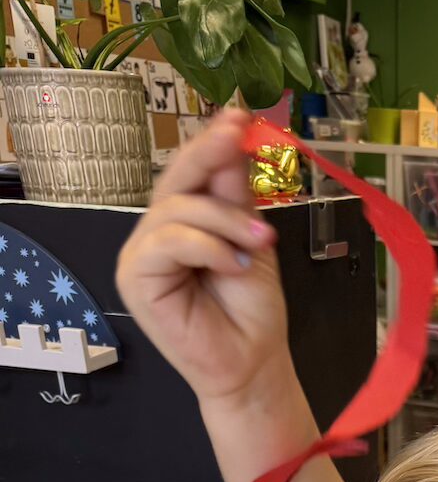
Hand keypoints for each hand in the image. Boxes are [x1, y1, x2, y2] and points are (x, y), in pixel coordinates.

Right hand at [115, 109, 289, 407]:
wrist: (253, 364)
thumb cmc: (252, 313)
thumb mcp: (251, 240)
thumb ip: (236, 195)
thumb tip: (233, 138)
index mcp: (182, 223)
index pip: (190, 173)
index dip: (211, 143)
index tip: (239, 117)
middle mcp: (156, 235)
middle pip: (176, 180)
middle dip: (212, 159)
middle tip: (240, 140)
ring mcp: (141, 256)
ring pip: (176, 210)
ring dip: (225, 222)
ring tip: (258, 246)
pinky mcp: (135, 279)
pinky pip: (167, 242)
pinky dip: (206, 247)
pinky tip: (233, 265)